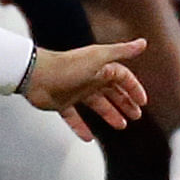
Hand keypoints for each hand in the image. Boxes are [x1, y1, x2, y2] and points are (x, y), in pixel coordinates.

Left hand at [20, 38, 146, 142]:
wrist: (35, 75)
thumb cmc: (66, 66)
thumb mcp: (98, 57)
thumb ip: (121, 51)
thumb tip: (143, 43)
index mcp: (99, 68)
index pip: (122, 78)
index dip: (133, 89)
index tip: (142, 102)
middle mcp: (89, 79)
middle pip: (112, 92)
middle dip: (125, 103)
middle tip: (135, 116)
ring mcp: (75, 92)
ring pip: (97, 105)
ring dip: (110, 115)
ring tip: (121, 125)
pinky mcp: (61, 104)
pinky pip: (74, 118)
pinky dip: (81, 127)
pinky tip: (89, 137)